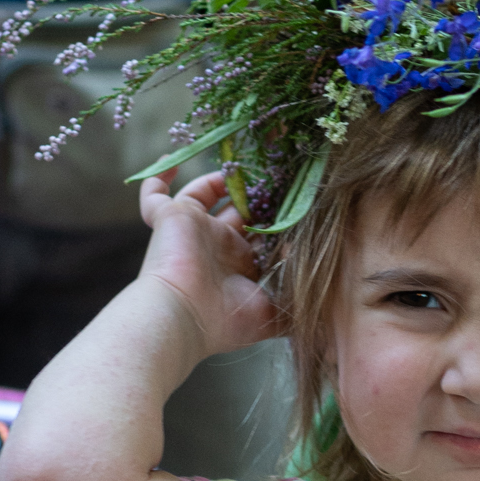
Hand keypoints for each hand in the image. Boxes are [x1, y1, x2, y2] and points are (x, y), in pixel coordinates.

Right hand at [138, 168, 281, 359]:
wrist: (184, 317)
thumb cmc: (225, 320)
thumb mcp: (271, 317)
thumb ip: (295, 308)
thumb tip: (325, 301)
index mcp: (240, 265)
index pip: (262, 233)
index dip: (279, 218)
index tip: (298, 201)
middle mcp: (217, 245)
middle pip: (239, 209)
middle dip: (256, 192)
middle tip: (277, 173)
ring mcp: (194, 229)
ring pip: (204, 194)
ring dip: (222, 178)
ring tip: (244, 164)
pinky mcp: (171, 218)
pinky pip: (154, 196)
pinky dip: (158, 178)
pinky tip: (169, 160)